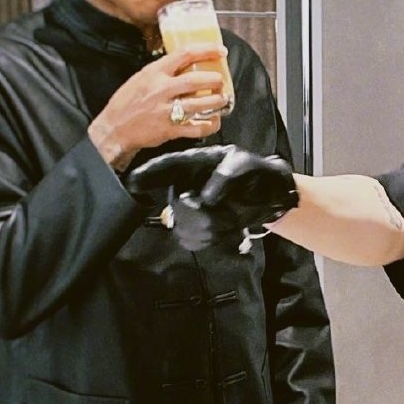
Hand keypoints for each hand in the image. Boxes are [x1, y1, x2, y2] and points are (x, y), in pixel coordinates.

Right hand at [88, 44, 230, 169]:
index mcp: (155, 72)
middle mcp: (162, 89)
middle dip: (215, 80)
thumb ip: (162, 71)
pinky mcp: (170, 130)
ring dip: (217, 101)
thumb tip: (186, 63)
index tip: (221, 50)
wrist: (115, 128)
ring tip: (221, 99)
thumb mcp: (141, 78)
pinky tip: (214, 120)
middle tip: (221, 81)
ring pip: (201, 104)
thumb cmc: (127, 102)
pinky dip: (210, 125)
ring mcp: (166, 110)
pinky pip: (198, 128)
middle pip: (197, 80)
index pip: (185, 54)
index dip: (207, 50)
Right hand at [128, 144, 298, 250]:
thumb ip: (227, 176)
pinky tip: (228, 229)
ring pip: (186, 226)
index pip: (166, 167)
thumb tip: (206, 198)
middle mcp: (186, 184)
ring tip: (234, 217)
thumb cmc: (258, 172)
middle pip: (178, 205)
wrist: (271, 195)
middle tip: (229, 211)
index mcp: (194, 163)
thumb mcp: (247, 165)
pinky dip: (215, 239)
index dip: (147, 175)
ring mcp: (189, 207)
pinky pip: (195, 240)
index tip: (132, 183)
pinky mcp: (196, 227)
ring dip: (215, 228)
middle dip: (205, 214)